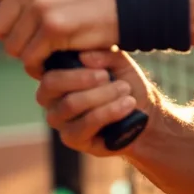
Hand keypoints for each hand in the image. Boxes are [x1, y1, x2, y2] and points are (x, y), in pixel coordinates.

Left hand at [0, 0, 119, 78]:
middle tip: (34, 37)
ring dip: (28, 54)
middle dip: (11, 38)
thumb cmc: (80, 1)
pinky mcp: (53, 27)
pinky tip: (56, 56)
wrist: (120, 9)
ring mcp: (41, 5)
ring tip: (48, 46)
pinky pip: (30, 58)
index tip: (6, 21)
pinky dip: (41, 64)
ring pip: (11, 47)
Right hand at [36, 49, 154, 154]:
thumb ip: (104, 55)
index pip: (49, 74)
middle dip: (85, 80)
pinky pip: (85, 124)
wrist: (144, 113)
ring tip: (125, 90)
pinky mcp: (73, 139)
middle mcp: (52, 101)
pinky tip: (126, 105)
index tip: (104, 72)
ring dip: (103, 95)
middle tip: (112, 79)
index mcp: (58, 79)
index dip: (75, 72)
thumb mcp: (119, 63)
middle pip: (52, 86)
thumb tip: (84, 57)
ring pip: (71, 104)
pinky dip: (109, 112)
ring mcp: (60, 122)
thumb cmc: (124, 84)